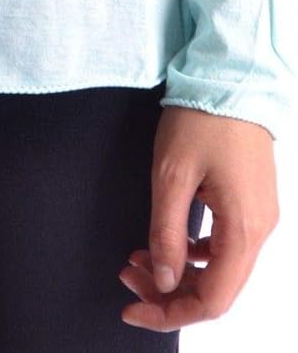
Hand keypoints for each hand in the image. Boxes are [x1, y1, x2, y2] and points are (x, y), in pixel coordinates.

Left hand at [117, 104, 278, 331]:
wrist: (231, 75)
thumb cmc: (201, 117)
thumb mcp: (171, 175)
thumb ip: (167, 233)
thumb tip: (164, 279)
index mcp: (243, 228)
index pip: (213, 299)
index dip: (170, 312)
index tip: (133, 307)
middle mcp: (260, 229)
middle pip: (217, 288)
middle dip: (169, 291)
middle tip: (127, 276)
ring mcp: (259, 215)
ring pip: (221, 268)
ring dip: (179, 271)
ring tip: (137, 257)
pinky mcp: (252, 201)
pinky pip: (226, 244)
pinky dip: (194, 252)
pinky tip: (165, 240)